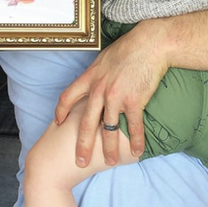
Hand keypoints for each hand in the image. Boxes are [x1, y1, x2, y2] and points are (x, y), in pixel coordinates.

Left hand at [55, 20, 168, 166]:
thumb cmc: (129, 48)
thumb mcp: (104, 58)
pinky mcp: (134, 101)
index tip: (58, 122)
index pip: (68, 96)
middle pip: (86, 123)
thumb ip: (98, 72)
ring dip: (109, 148)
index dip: (61, 111)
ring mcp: (116, 96)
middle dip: (82, 144)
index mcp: (90, 77)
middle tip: (80, 161)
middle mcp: (99, 89)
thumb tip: (96, 79)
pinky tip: (136, 152)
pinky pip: (133, 126)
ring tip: (109, 162)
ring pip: (108, 129)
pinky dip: (135, 141)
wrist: (149, 44)